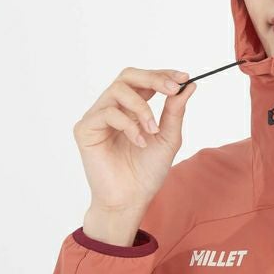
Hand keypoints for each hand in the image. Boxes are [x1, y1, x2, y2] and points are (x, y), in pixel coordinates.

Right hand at [73, 67, 196, 212]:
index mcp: (133, 107)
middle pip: (128, 76)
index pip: (145, 79)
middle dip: (153, 79)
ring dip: (142, 107)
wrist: (132, 199)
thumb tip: (189, 85)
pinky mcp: (85, 129)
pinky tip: (139, 142)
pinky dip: (128, 125)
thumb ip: (175, 111)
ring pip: (118, 90)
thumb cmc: (147, 170)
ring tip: (153, 129)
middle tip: (171, 89)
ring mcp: (97, 117)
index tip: (183, 77)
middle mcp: (114, 108)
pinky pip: (107, 113)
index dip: (163, 74)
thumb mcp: (168, 137)